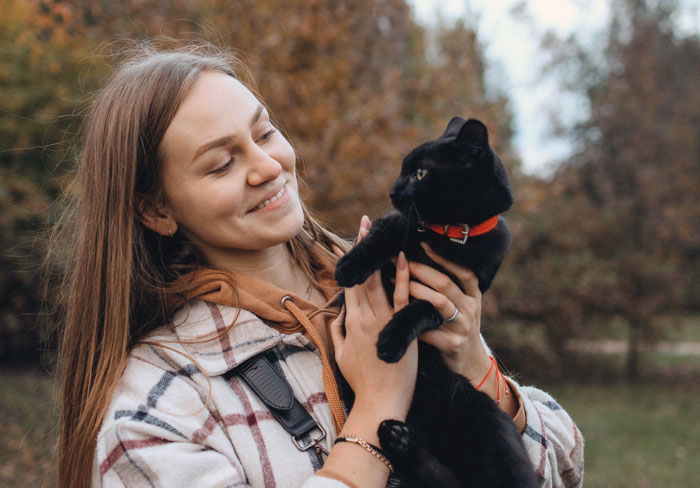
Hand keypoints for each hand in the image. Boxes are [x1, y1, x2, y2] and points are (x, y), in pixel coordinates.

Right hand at [330, 216, 417, 420]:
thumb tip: (340, 313)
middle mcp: (364, 317)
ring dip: (378, 255)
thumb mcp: (341, 354)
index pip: (350, 285)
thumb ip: (339, 331)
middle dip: (363, 249)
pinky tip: (402, 258)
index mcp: (351, 322)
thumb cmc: (362, 382)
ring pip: (378, 282)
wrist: (380, 403)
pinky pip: (400, 298)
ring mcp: (382, 321)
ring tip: (379, 232)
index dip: (351, 262)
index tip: (352, 242)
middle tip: (365, 224)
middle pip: (362, 276)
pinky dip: (401, 277)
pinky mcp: (399, 327)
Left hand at [407, 242, 490, 382]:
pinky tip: (397, 313)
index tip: (424, 244)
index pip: (463, 271)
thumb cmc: (458, 325)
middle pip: (445, 283)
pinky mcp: (451, 345)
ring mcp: (462, 327)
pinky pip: (428, 329)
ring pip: (438, 303)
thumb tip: (420, 258)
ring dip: (415, 290)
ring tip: (396, 282)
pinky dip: (412, 320)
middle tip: (400, 260)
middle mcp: (471, 308)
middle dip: (420, 270)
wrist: (469, 362)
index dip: (444, 257)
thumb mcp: (462, 304)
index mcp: (474, 295)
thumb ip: (449, 285)